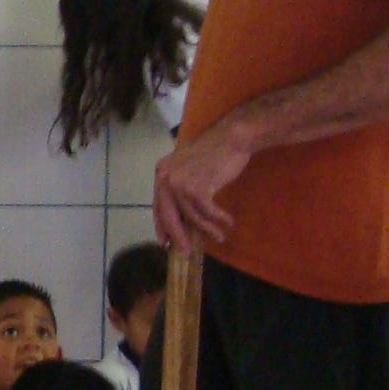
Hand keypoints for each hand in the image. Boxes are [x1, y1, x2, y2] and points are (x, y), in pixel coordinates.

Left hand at [151, 119, 251, 249]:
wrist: (231, 137)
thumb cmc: (213, 152)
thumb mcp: (188, 168)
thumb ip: (180, 187)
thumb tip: (180, 217)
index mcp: (161, 172)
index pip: (158, 205)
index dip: (162, 225)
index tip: (165, 242)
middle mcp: (166, 178)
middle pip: (169, 216)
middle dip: (178, 236)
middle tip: (185, 252)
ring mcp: (180, 183)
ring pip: (192, 216)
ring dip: (207, 230)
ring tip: (219, 237)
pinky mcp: (197, 188)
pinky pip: (207, 212)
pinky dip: (218, 220)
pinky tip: (227, 222)